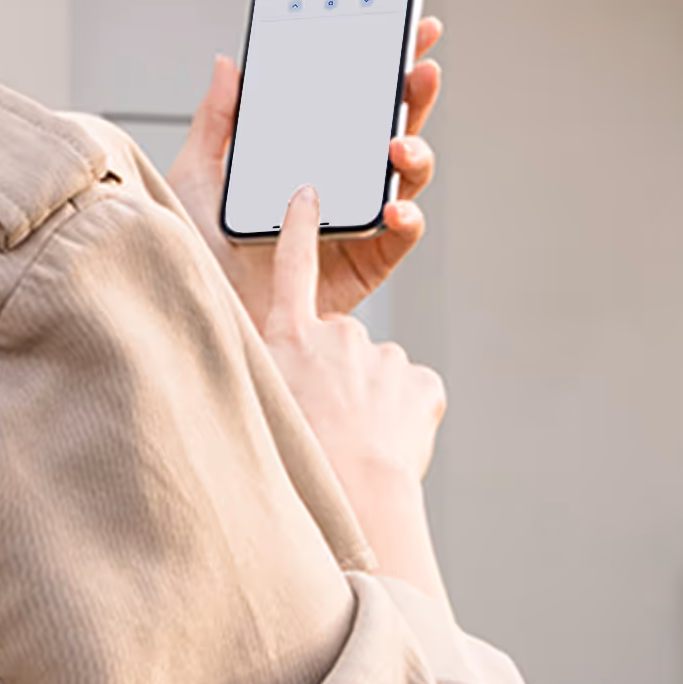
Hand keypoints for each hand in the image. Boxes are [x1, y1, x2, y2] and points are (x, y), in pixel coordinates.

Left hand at [165, 18, 443, 334]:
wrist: (203, 313)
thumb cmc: (195, 252)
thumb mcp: (197, 176)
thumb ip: (217, 121)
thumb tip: (228, 63)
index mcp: (304, 154)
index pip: (351, 101)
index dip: (383, 65)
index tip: (410, 30)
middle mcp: (337, 184)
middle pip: (389, 129)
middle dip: (413, 94)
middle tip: (419, 67)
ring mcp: (355, 222)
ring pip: (404, 179)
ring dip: (414, 153)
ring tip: (398, 143)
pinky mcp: (364, 266)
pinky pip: (399, 239)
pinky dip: (405, 219)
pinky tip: (393, 207)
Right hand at [263, 185, 449, 599]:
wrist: (358, 491)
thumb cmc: (301, 456)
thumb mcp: (261, 399)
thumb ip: (269, 368)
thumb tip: (289, 367)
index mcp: (293, 336)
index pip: (294, 266)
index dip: (299, 228)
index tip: (308, 193)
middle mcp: (339, 334)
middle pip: (342, 343)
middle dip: (342, 375)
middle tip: (331, 421)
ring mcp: (383, 355)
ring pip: (379, 374)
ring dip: (372, 401)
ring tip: (358, 443)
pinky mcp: (421, 381)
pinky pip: (413, 395)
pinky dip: (405, 417)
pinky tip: (390, 444)